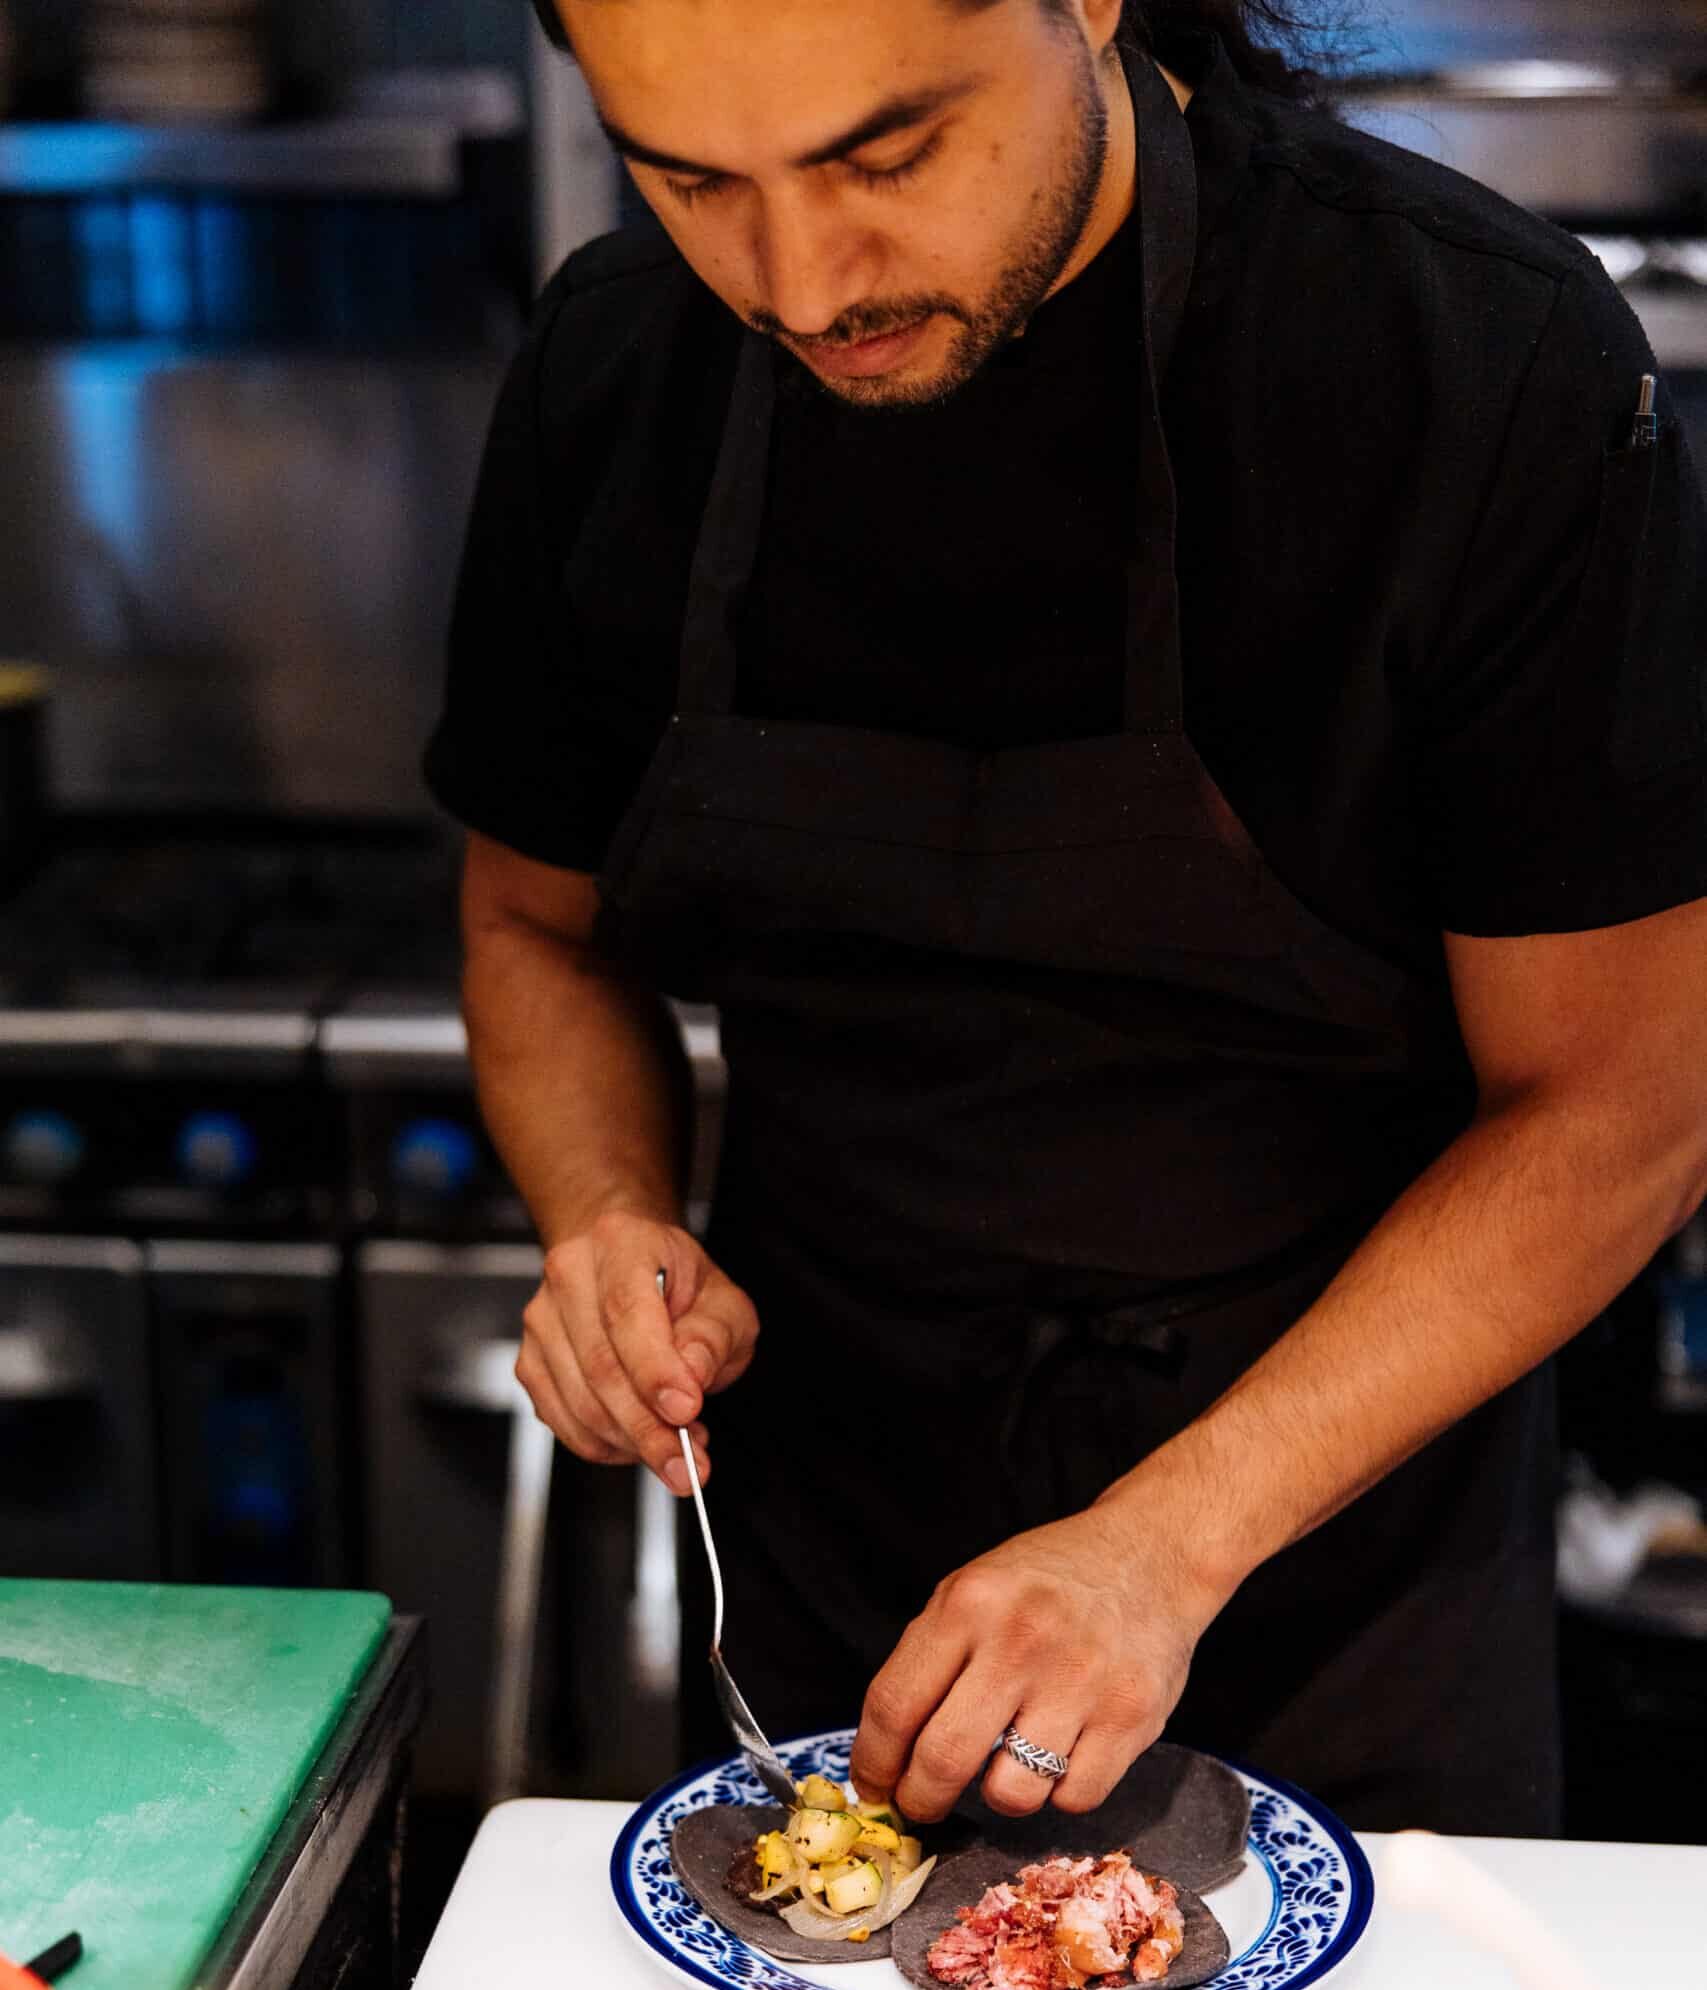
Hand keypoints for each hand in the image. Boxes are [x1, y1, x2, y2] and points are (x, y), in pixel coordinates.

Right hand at [516, 1210, 758, 1494]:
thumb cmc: (678, 1285)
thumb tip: (689, 1379)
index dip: (655, 1370)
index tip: (686, 1411)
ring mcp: (541, 1319)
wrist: (630, 1268)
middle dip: (649, 1428)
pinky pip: (563, 1420)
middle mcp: (569, 1275)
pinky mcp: (530, 1361)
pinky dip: (606, 1445)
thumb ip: (713, 1337)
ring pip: (580, 1402)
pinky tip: (641, 1441)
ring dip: (632, 1442)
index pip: (627, 1312)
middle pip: (601, 1366)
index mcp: (620, 1242)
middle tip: (689, 1464)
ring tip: (678, 1449)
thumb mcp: (723, 1302)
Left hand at [848, 1500, 1230, 1821]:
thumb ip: (931, 1656)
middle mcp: (1021, 1641)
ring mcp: (1079, 1681)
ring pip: (1010, 1793)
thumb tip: (886, 1749)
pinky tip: (1060, 1754)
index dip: (873, 1762)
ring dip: (997, 1793)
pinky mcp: (1130, 1717)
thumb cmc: (1049, 1579)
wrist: (1150, 1554)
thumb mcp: (975, 1587)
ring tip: (1006, 1764)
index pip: (894, 1705)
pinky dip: (1059, 1791)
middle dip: (920, 1799)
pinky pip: (1074, 1799)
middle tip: (921, 1803)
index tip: (872, 1787)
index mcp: (969, 1604)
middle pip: (943, 1760)